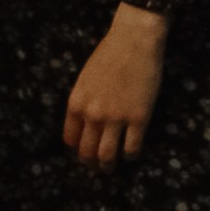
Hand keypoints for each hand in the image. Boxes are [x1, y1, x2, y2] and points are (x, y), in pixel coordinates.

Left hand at [63, 3, 164, 165]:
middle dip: (91, 163)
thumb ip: (84, 102)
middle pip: (87, 151)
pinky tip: (131, 154)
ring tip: (111, 169)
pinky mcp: (139, 118)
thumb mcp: (85, 79)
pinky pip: (132, 148)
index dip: (77, 149)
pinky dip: (131, 156)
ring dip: (108, 166)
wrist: (134, 41)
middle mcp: (92, 114)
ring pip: (107, 156)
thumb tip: (86, 124)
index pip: (71, 138)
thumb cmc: (109, 54)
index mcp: (76, 103)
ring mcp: (116, 118)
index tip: (84, 152)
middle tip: (97, 167)